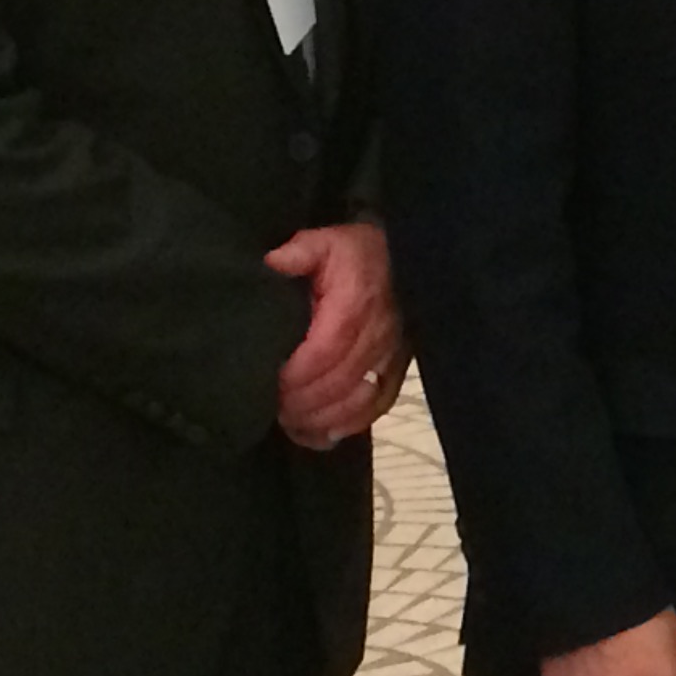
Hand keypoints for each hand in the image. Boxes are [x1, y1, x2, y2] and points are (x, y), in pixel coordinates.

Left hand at [267, 221, 405, 449]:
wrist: (405, 261)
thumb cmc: (359, 256)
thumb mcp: (328, 242)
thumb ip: (299, 251)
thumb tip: (271, 262)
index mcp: (355, 305)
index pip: (325, 350)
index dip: (296, 374)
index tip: (270, 383)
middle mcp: (378, 336)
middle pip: (339, 382)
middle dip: (301, 402)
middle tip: (271, 407)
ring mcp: (392, 358)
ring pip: (358, 402)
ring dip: (321, 418)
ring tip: (290, 421)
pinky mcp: (399, 372)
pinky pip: (376, 408)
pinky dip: (348, 426)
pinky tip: (321, 434)